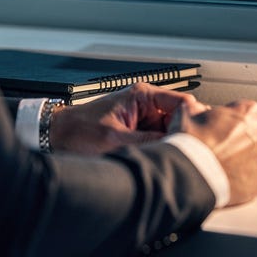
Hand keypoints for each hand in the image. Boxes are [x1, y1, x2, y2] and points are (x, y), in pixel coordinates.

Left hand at [50, 82, 206, 154]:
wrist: (56, 137)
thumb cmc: (78, 131)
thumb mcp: (116, 139)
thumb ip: (148, 142)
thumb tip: (176, 147)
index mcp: (142, 95)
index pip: (182, 101)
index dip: (193, 119)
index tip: (201, 137)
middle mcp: (145, 104)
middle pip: (179, 118)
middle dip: (183, 135)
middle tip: (187, 154)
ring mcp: (142, 118)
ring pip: (170, 131)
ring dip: (171, 144)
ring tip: (172, 159)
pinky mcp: (137, 131)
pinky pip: (158, 140)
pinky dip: (160, 150)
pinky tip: (160, 161)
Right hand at [172, 99, 256, 205]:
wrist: (191, 177)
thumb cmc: (192, 145)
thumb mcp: (187, 114)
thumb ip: (196, 108)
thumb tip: (192, 108)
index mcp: (248, 113)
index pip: (248, 110)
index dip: (233, 119)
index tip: (223, 127)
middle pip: (255, 134)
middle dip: (241, 140)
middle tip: (221, 148)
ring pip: (256, 158)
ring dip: (243, 161)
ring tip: (220, 166)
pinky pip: (253, 179)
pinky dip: (242, 180)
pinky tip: (225, 179)